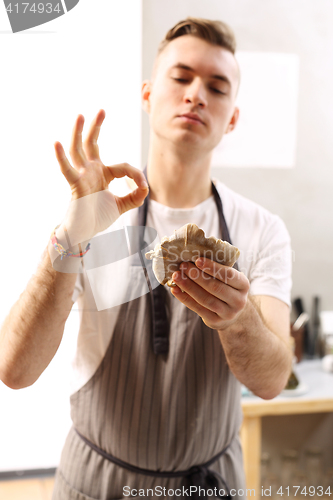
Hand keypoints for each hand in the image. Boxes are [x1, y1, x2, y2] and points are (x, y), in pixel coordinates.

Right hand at [54, 109, 148, 245]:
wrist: (84, 232)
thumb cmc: (97, 217)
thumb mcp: (121, 206)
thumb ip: (134, 197)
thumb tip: (146, 188)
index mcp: (103, 174)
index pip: (123, 167)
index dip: (136, 176)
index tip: (143, 187)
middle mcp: (91, 171)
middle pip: (92, 144)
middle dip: (96, 127)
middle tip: (101, 110)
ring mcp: (82, 176)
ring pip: (78, 150)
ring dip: (78, 133)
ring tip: (80, 115)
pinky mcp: (75, 186)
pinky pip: (67, 170)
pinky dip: (61, 157)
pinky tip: (57, 143)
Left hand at [170, 257, 249, 330]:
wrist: (231, 312)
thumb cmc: (227, 288)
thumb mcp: (229, 279)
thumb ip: (217, 270)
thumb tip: (193, 258)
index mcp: (243, 285)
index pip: (228, 275)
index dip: (212, 267)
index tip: (197, 259)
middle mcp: (239, 301)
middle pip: (215, 287)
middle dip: (197, 276)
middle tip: (183, 266)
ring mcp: (228, 313)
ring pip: (205, 299)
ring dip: (188, 286)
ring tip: (176, 276)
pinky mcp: (215, 321)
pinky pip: (198, 309)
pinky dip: (185, 298)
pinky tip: (175, 289)